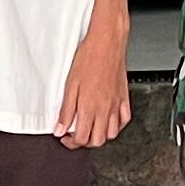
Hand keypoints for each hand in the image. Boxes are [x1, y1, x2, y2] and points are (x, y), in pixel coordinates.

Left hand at [56, 23, 131, 150]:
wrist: (107, 42)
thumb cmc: (89, 58)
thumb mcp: (70, 85)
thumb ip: (66, 110)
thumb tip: (60, 129)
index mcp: (90, 108)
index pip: (82, 138)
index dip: (71, 142)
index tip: (65, 137)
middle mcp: (105, 109)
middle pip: (98, 140)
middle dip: (85, 142)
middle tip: (75, 133)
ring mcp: (117, 104)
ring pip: (112, 134)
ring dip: (100, 135)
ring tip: (90, 127)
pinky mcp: (124, 97)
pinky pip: (124, 120)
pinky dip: (116, 125)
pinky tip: (108, 120)